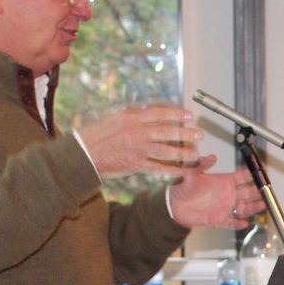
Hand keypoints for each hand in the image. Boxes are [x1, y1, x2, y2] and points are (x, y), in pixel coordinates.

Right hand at [73, 105, 202, 178]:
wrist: (85, 153)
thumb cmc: (97, 135)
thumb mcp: (116, 119)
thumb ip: (134, 117)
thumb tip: (151, 114)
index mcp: (132, 117)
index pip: (160, 113)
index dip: (177, 114)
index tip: (189, 115)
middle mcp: (137, 131)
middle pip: (167, 131)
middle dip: (186, 133)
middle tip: (199, 134)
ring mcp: (138, 148)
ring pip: (167, 150)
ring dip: (183, 152)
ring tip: (195, 153)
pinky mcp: (136, 164)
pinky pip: (159, 167)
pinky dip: (172, 169)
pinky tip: (183, 170)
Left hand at [167, 157, 264, 229]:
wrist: (173, 204)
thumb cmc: (182, 187)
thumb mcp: (191, 173)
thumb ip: (201, 165)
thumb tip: (211, 156)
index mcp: (223, 181)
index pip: (242, 177)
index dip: (253, 174)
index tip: (262, 171)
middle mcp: (227, 194)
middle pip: (248, 193)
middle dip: (258, 191)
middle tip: (267, 190)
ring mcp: (224, 207)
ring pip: (244, 208)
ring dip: (253, 207)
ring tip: (263, 205)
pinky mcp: (218, 219)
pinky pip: (231, 222)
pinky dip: (238, 224)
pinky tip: (245, 223)